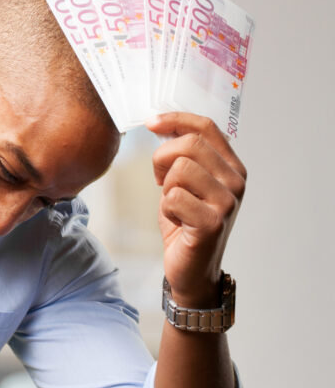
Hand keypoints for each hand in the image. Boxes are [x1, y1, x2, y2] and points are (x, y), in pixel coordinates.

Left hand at [146, 113, 246, 306]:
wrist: (191, 268)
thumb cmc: (184, 223)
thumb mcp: (184, 183)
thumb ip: (183, 155)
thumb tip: (161, 123)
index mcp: (232, 167)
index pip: (206, 127)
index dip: (176, 119)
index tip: (151, 122)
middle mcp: (236, 181)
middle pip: (190, 145)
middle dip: (162, 158)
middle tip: (160, 179)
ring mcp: (227, 202)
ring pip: (180, 170)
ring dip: (166, 188)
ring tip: (175, 204)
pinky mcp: (213, 222)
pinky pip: (173, 198)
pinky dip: (166, 209)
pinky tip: (177, 221)